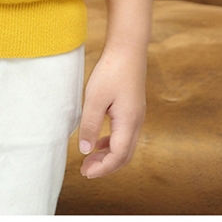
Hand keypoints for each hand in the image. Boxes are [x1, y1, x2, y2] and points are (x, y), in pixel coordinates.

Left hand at [77, 45, 146, 178]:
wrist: (128, 49)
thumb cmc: (111, 71)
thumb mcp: (95, 98)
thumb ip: (90, 125)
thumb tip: (85, 150)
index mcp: (128, 122)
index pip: (117, 156)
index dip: (102, 168)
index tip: (85, 172)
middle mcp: (136, 122)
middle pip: (124, 155)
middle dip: (106, 166)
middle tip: (86, 170)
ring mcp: (136, 115)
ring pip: (125, 146)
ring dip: (109, 155)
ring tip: (90, 158)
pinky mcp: (133, 108)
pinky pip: (124, 134)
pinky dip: (112, 142)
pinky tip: (99, 140)